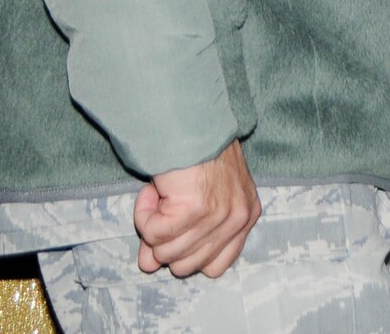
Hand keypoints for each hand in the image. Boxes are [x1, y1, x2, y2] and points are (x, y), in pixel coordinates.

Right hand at [134, 140, 260, 277]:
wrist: (191, 122)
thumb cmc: (194, 156)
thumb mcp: (195, 200)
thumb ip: (176, 237)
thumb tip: (148, 265)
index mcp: (246, 217)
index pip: (215, 266)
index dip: (187, 255)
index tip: (176, 232)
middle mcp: (238, 219)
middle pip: (187, 266)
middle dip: (165, 243)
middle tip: (163, 210)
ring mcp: (219, 215)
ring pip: (167, 253)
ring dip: (152, 226)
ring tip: (159, 196)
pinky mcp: (196, 209)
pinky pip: (154, 234)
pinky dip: (144, 215)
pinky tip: (151, 192)